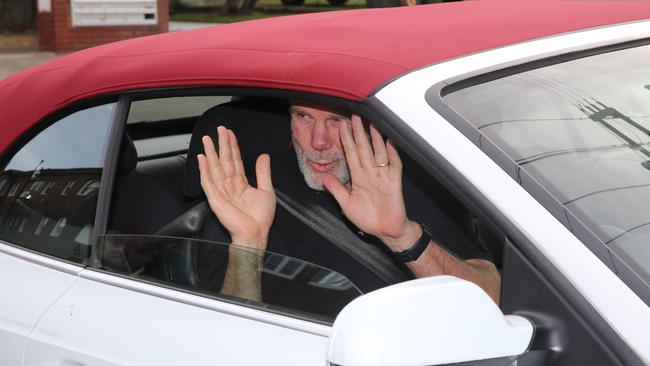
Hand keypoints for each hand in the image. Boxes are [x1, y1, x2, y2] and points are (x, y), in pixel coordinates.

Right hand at [197, 126, 275, 250]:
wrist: (256, 233)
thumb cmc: (260, 218)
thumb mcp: (267, 190)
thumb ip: (263, 172)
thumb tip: (263, 156)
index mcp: (240, 183)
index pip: (235, 160)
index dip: (232, 146)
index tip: (229, 133)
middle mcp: (229, 185)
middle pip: (224, 160)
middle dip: (221, 144)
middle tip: (219, 129)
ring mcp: (221, 191)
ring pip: (215, 167)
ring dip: (210, 153)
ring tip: (207, 139)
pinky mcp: (216, 199)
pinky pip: (208, 182)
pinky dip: (204, 170)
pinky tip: (202, 159)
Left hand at [323, 115, 420, 251]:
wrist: (386, 231)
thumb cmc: (368, 218)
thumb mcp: (346, 204)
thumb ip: (337, 190)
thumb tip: (325, 178)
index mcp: (358, 178)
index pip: (351, 154)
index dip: (347, 140)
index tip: (342, 126)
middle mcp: (370, 174)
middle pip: (364, 149)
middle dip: (359, 132)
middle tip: (355, 116)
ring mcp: (382, 177)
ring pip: (378, 153)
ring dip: (375, 139)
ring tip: (372, 124)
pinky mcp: (394, 183)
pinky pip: (394, 166)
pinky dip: (392, 154)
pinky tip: (390, 143)